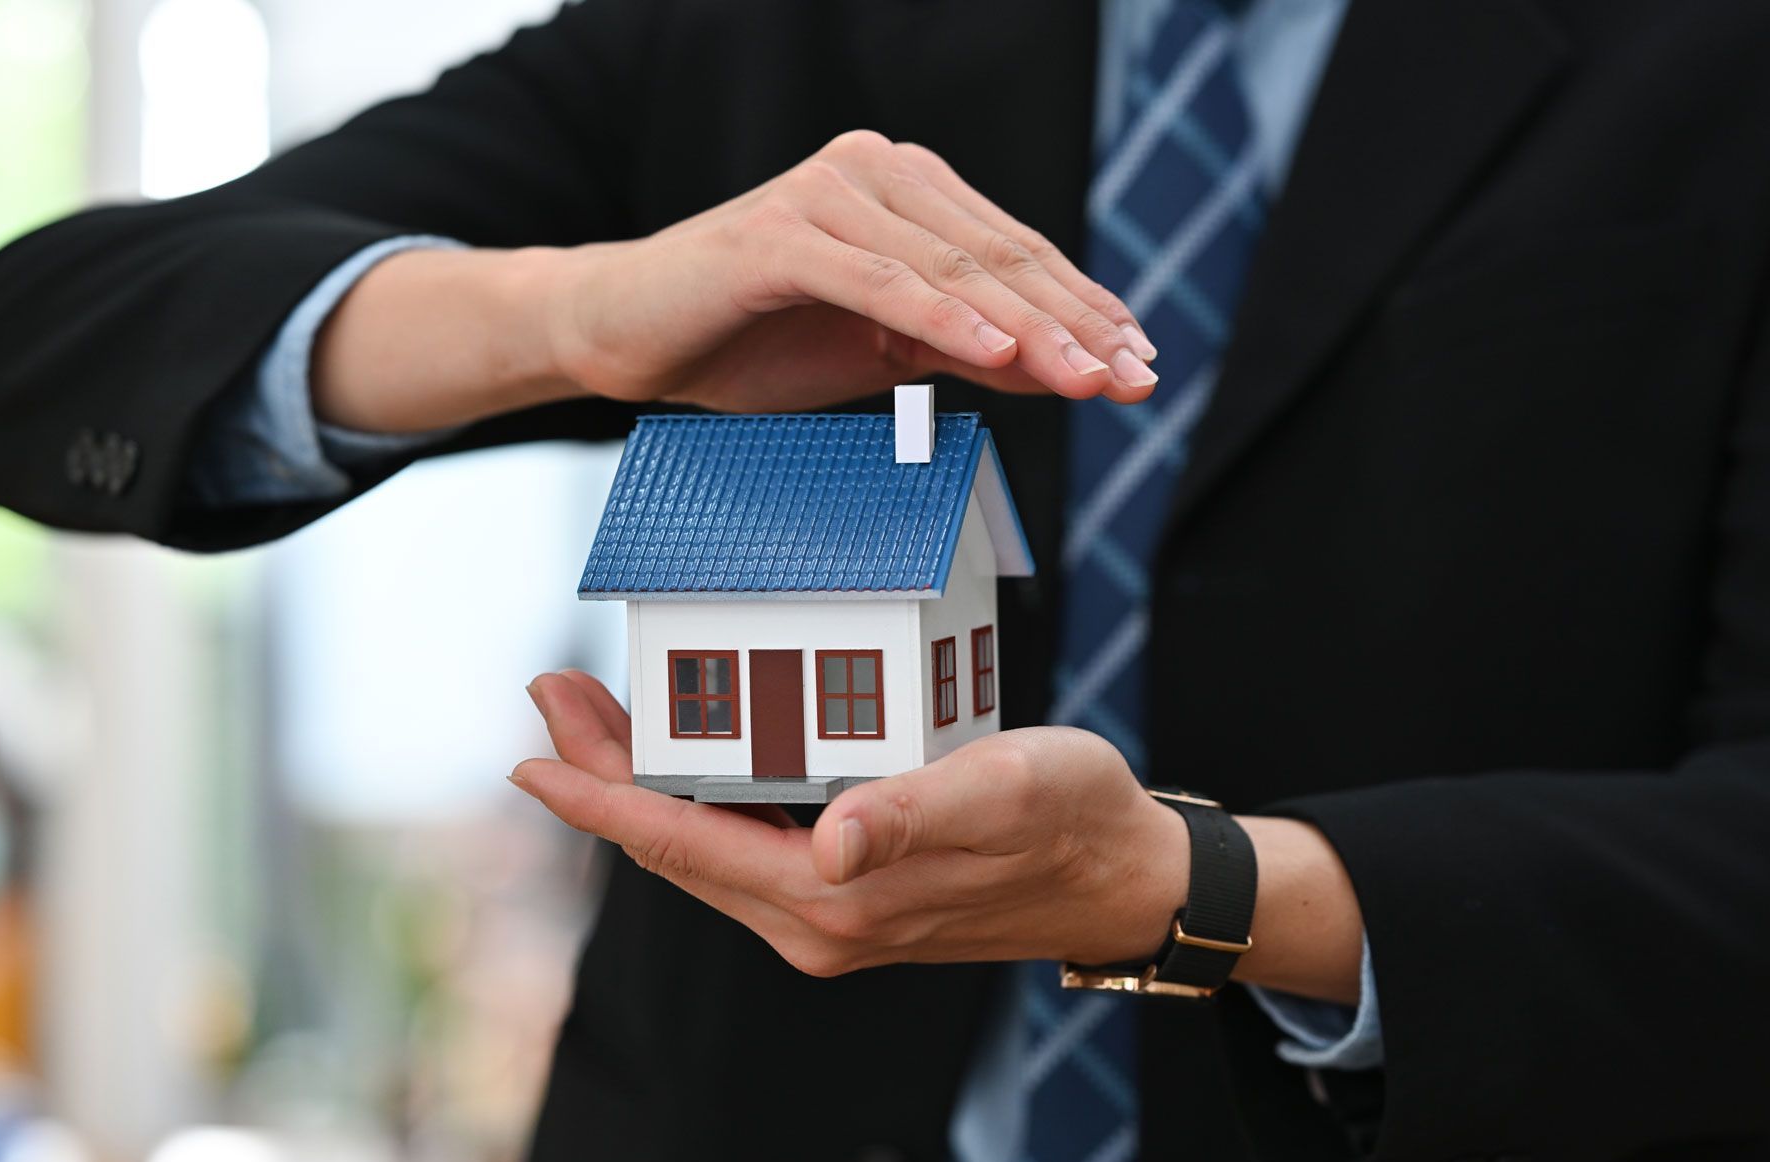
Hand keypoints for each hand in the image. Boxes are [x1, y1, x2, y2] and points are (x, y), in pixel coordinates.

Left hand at [507, 670, 1185, 976]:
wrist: (1124, 875)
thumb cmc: (1072, 820)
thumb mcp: (1003, 791)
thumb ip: (912, 814)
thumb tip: (828, 843)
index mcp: (835, 899)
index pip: (683, 845)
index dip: (599, 800)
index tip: (530, 756)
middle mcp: (815, 921)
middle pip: (675, 845)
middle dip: (603, 774)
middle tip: (554, 689)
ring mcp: (828, 914)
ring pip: (704, 845)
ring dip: (644, 781)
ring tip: (597, 708)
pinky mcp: (847, 894)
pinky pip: (745, 844)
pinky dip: (700, 793)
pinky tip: (691, 746)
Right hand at [550, 130, 1161, 411]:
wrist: (628, 333)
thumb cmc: (748, 340)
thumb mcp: (878, 350)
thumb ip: (964, 346)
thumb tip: (1068, 367)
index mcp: (904, 191)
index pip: (1015, 253)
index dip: (1085, 309)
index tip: (1142, 364)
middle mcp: (874, 174)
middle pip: (998, 256)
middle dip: (1075, 324)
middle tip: (1133, 379)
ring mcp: (826, 196)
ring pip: (950, 267)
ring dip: (1025, 327)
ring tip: (1086, 375)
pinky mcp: (780, 233)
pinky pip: (877, 278)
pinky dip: (939, 315)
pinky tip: (992, 351)